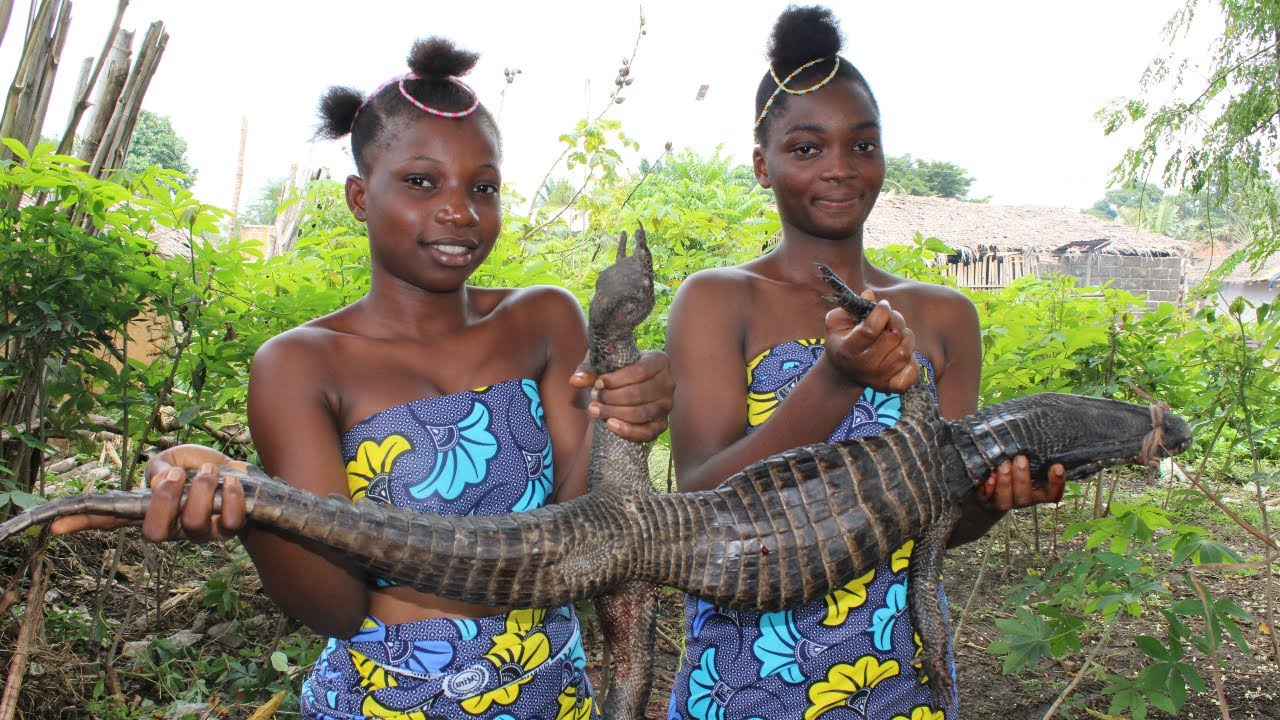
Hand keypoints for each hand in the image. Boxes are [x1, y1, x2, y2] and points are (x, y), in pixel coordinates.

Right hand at [49, 444, 247, 541]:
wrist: (243, 475)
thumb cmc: (201, 467)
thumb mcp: (173, 460)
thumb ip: (159, 468)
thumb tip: (156, 485)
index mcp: (149, 509)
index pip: (111, 520)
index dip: (83, 523)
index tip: (54, 525)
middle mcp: (171, 527)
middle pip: (154, 535)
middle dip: (164, 504)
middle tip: (176, 477)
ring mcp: (200, 533)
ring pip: (193, 525)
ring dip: (202, 491)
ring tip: (210, 472)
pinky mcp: (229, 529)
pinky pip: (229, 522)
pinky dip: (230, 498)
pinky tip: (231, 482)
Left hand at [570, 350, 672, 441]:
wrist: (625, 386)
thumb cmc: (615, 370)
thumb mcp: (602, 363)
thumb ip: (588, 370)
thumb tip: (576, 381)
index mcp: (659, 360)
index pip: (638, 372)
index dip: (615, 380)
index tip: (597, 384)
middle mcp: (668, 382)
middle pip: (638, 394)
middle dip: (611, 398)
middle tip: (593, 398)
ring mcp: (666, 405)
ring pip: (641, 413)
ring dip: (615, 413)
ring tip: (595, 410)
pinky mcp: (662, 423)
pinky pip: (647, 432)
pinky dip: (628, 431)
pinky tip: (610, 425)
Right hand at [823, 290, 917, 393]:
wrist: (843, 373)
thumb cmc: (842, 340)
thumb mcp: (837, 322)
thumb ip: (851, 306)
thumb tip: (869, 295)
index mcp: (848, 349)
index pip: (871, 330)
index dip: (882, 312)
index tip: (883, 305)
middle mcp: (863, 366)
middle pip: (893, 338)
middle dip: (896, 320)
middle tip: (891, 318)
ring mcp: (878, 378)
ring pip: (905, 351)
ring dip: (905, 337)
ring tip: (896, 335)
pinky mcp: (891, 387)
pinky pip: (912, 372)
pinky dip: (912, 360)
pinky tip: (901, 353)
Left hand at [977, 456, 1066, 510]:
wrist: (984, 488)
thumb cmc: (1011, 463)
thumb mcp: (1021, 459)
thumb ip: (1030, 451)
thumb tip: (1040, 422)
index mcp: (1036, 492)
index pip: (1052, 494)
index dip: (1057, 483)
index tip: (1058, 466)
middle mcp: (1020, 499)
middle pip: (1025, 497)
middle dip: (1023, 478)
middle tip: (1020, 458)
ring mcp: (1002, 502)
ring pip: (1006, 500)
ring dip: (1005, 482)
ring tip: (1003, 464)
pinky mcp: (984, 501)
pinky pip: (986, 498)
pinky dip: (988, 487)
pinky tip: (989, 476)